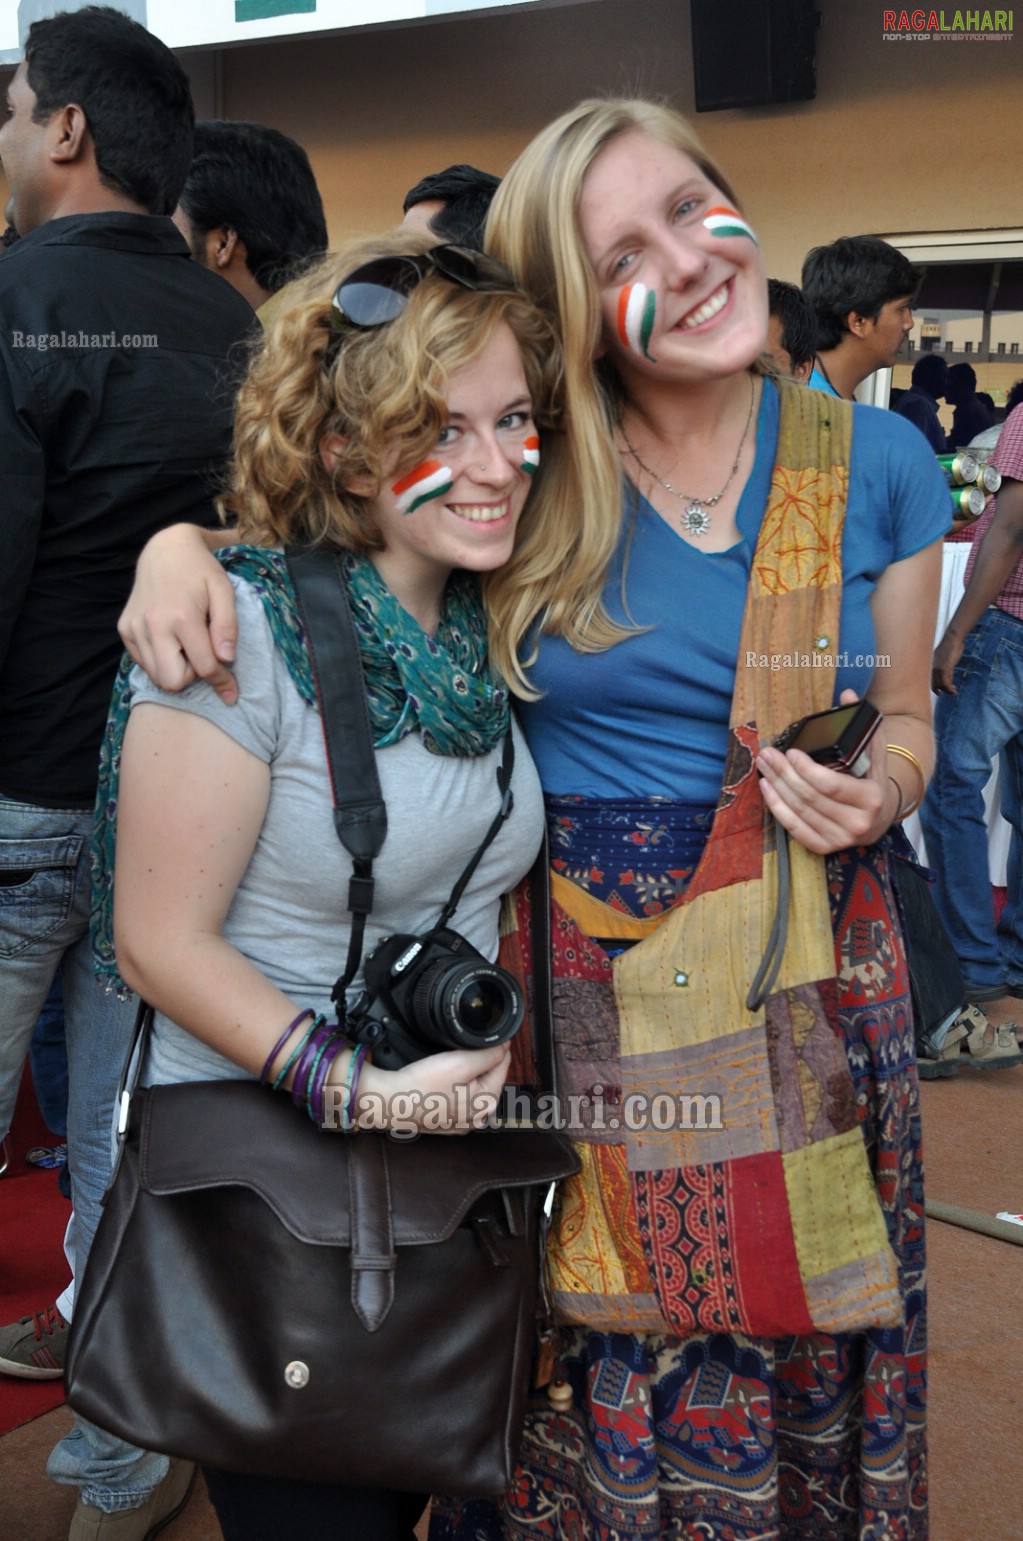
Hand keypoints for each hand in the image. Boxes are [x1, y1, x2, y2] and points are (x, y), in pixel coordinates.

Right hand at [118, 524, 239, 703]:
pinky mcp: (125, 629)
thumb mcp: (224, 591)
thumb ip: (227, 626)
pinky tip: (170, 640)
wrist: (166, 549)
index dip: (221, 681)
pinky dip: (160, 661)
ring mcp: (135, 628)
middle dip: (192, 677)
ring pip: (156, 677)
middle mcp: (153, 624)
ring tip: (186, 646)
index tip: (231, 688)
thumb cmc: (200, 570)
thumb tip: (227, 659)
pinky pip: (143, 664)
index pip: (203, 667)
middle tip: (202, 656)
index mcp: (182, 616)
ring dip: (175, 670)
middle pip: (173, 682)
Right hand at [356, 1043, 511, 1134]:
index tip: (485, 1033)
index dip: (497, 1044)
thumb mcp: (461, 1062)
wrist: (390, 1102)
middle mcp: (478, 1116)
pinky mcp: (446, 1120)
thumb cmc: (422, 1086)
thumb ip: (490, 1054)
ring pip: (472, 1085)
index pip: (503, 1063)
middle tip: (460, 1048)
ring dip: (467, 1072)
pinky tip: (441, 1080)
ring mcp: (462, 1121)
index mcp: (488, 1102)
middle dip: (480, 1059)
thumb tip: (506, 1045)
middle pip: (489, 1075)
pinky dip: (453, 1085)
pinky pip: (457, 1096)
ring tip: (448, 1063)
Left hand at [757, 690, 890, 853]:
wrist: (879, 815)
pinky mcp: (825, 847)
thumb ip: (863, 724)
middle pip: (810, 798)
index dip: (806, 770)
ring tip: (763, 766)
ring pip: (799, 812)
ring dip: (776, 787)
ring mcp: (841, 839)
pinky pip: (795, 829)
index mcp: (872, 798)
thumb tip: (847, 694)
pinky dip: (777, 808)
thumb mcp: (874, 751)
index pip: (831, 785)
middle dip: (784, 774)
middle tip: (767, 754)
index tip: (790, 752)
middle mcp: (858, 823)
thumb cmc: (872, 778)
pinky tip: (766, 789)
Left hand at [931, 630, 963, 694]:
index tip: (938, 692)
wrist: (952, 639)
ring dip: (947, 690)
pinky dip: (950, 688)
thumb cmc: (950, 646)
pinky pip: (945, 683)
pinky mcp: (943, 669)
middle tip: (949, 692)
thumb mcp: (944, 658)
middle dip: (940, 690)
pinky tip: (954, 690)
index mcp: (929, 665)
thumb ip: (943, 665)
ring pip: (940, 685)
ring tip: (953, 692)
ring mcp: (936, 669)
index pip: (928, 679)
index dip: (934, 687)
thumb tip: (947, 672)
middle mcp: (930, 668)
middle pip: (932, 684)